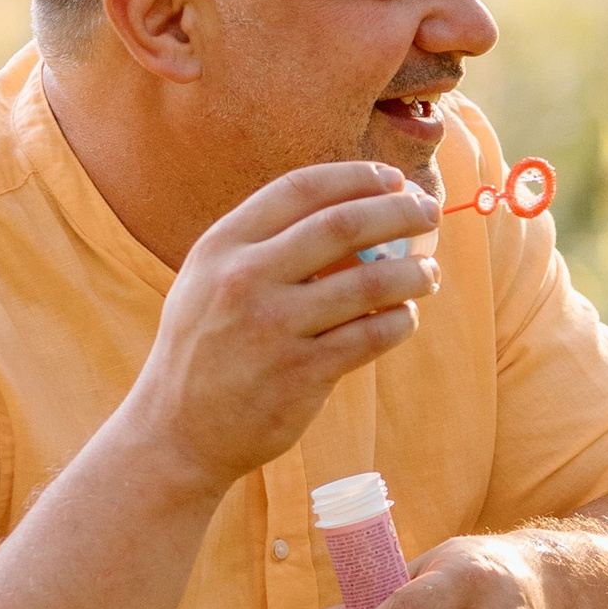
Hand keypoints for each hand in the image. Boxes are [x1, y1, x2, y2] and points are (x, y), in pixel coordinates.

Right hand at [127, 161, 444, 500]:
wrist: (177, 430)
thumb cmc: (206, 347)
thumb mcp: (210, 282)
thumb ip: (265, 247)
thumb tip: (355, 216)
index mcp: (221, 246)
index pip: (299, 190)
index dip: (354, 177)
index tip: (393, 178)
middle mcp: (244, 279)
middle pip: (342, 226)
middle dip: (398, 212)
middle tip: (430, 212)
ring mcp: (273, 327)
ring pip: (368, 283)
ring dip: (412, 272)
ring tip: (429, 272)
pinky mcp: (300, 374)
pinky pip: (369, 336)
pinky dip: (398, 322)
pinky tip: (404, 317)